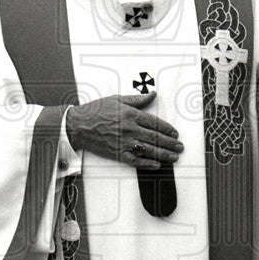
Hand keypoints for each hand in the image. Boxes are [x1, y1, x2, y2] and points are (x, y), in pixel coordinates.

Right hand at [65, 91, 183, 168]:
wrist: (78, 125)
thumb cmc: (96, 111)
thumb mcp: (117, 99)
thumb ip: (137, 99)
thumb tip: (153, 94)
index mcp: (131, 115)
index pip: (155, 123)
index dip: (167, 129)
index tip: (175, 133)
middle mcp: (130, 129)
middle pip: (155, 137)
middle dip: (170, 143)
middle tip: (180, 146)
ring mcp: (124, 143)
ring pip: (149, 150)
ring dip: (164, 154)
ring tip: (174, 157)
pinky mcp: (117, 154)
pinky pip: (136, 161)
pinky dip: (147, 164)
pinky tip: (157, 165)